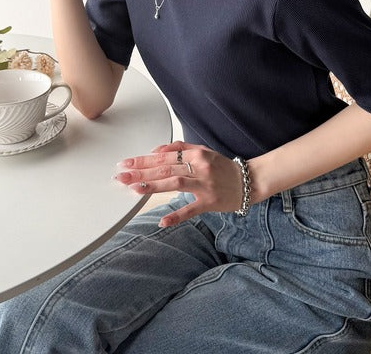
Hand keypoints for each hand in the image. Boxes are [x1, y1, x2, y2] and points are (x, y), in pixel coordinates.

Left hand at [114, 140, 243, 226]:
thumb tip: (157, 150)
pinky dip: (177, 216)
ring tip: (134, 189)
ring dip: (153, 187)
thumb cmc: (223, 166)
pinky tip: (162, 222)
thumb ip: (180, 148)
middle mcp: (199, 167)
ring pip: (175, 184)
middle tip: (121, 176)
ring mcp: (204, 185)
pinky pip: (191, 210)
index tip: (126, 164)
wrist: (249, 181)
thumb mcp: (203, 151)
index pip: (164, 156)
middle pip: (165, 168)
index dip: (143, 160)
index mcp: (195, 154)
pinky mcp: (210, 202)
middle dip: (141, 173)